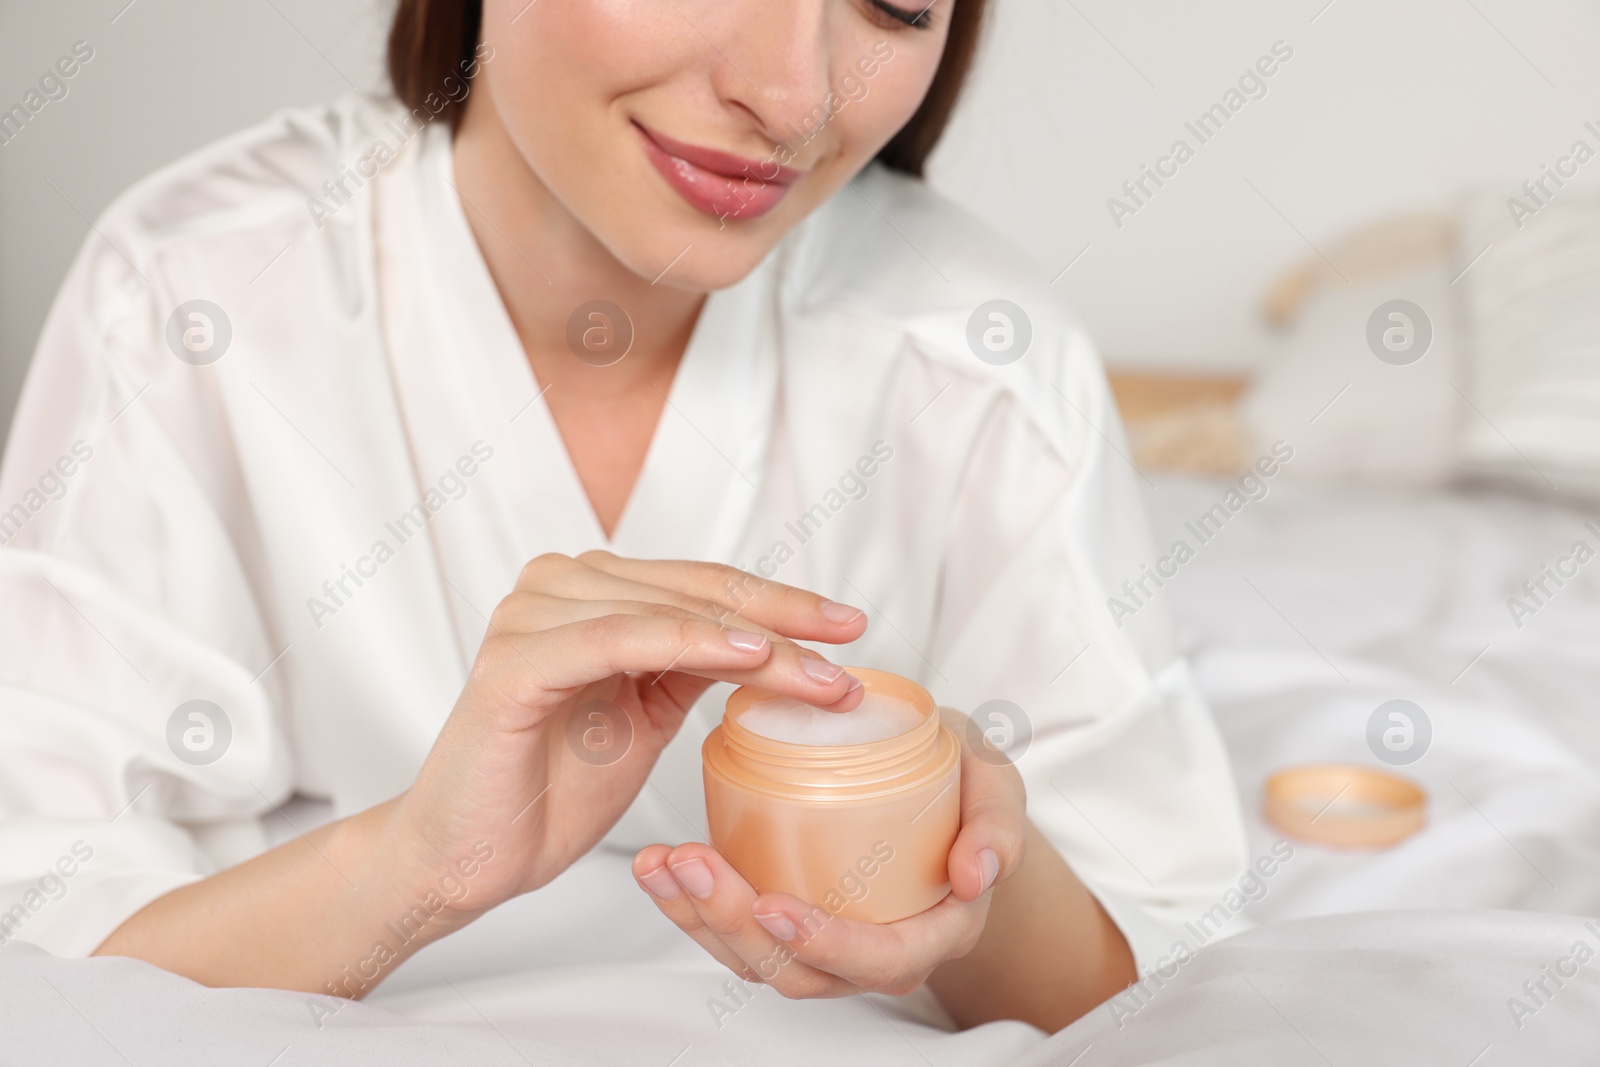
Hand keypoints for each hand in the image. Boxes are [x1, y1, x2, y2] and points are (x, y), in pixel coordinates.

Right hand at [389, 551, 868, 918]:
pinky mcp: (514, 663)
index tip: (849, 625)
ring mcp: (530, 617)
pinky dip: (686, 642)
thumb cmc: (553, 786)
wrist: (470, 855)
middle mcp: (556, 586)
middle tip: (849, 644)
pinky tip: (747, 658)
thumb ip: (694, 665)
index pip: (703, 585)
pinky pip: (618, 639)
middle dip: (782, 619)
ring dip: (753, 641)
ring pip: (669, 613)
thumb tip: (777, 644)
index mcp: (589, 591)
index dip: (781, 601)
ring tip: (819, 674)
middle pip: (695, 591)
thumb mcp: (646, 713)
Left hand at [632, 709, 1026, 997]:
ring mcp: (824, 942)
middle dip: (735, 924)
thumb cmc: (968, 790)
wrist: (945, 793)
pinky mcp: (786, 918)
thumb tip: (979, 874)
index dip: (824, 942)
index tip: (773, 904)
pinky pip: (734, 931)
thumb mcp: (996, 788)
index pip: (879, 958)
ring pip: (756, 958)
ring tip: (659, 862)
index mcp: (931, 930)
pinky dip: (689, 904)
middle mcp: (872, 951)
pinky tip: (656, 863)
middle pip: (799, 970)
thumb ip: (996, 823)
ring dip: (699, 917)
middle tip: (689, 862)